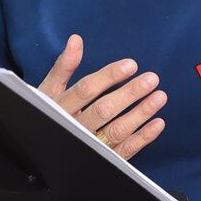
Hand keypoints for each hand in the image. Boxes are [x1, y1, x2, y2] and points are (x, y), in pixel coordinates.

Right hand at [39, 33, 165, 159]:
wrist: (40, 150)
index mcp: (60, 107)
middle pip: (104, 110)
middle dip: (129, 94)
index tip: (131, 65)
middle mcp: (74, 128)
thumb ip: (63, 67)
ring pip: (116, 130)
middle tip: (152, 79)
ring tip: (160, 96)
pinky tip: (158, 123)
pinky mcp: (102, 161)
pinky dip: (142, 138)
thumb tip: (76, 39)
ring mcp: (88, 147)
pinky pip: (124, 151)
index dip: (109, 77)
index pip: (87, 90)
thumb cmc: (47, 113)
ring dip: (140, 114)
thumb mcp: (48, 90)